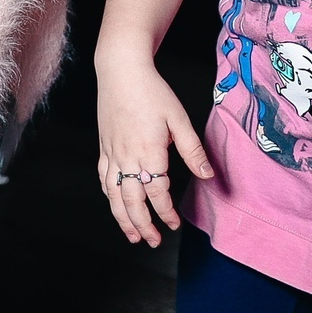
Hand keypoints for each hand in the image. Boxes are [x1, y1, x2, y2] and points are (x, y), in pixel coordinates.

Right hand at [94, 56, 214, 246]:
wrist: (121, 70)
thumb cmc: (151, 91)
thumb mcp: (178, 119)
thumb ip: (192, 150)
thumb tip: (207, 174)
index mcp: (148, 152)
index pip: (157, 192)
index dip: (166, 212)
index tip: (174, 223)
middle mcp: (127, 157)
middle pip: (132, 201)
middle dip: (143, 225)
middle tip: (153, 241)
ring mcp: (112, 153)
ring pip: (114, 194)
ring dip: (122, 218)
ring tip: (132, 235)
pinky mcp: (104, 146)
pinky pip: (104, 178)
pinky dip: (109, 195)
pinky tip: (115, 203)